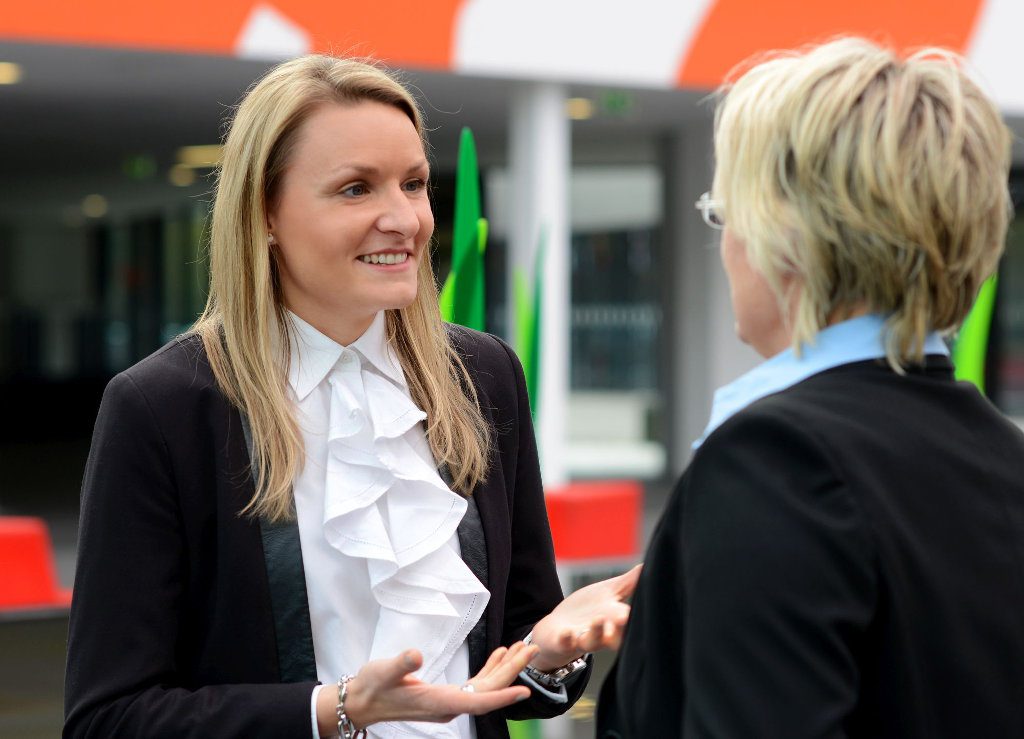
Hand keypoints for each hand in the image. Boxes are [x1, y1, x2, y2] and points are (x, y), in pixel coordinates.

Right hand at [318, 641, 537, 732]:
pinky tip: (499, 655)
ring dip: (504, 669)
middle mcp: (448, 705)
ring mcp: (449, 701)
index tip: (525, 689)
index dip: (502, 696)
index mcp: (439, 702)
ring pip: (485, 687)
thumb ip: (400, 664)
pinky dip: (489, 670)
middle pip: (488, 691)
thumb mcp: (383, 672)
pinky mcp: (446, 695)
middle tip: (532, 649)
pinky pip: (475, 685)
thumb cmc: (372, 687)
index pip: (477, 701)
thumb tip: (416, 654)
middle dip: (512, 671)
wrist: (362, 702)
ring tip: (523, 648)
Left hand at [527, 563, 641, 671]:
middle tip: (626, 618)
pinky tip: (567, 631)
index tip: (650, 611)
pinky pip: (565, 642)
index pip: (629, 620)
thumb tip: (647, 565)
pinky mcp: (562, 641)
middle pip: (615, 636)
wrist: (557, 631)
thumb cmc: (588, 610)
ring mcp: (581, 638)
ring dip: (596, 631)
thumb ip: (629, 582)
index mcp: (614, 620)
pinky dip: (566, 638)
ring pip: (592, 640)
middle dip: (621, 629)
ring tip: (598, 619)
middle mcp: (601, 633)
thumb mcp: (608, 593)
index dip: (638, 618)